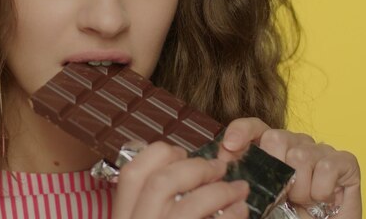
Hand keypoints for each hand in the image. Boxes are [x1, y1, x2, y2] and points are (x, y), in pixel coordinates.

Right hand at [112, 141, 249, 218]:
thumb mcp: (145, 217)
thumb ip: (152, 202)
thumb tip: (178, 169)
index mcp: (123, 217)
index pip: (132, 173)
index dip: (158, 154)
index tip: (180, 153)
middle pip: (160, 182)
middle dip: (195, 168)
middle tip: (219, 167)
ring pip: (188, 206)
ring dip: (219, 192)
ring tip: (239, 189)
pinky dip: (232, 215)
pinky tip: (242, 211)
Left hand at [222, 118, 361, 218]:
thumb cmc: (291, 216)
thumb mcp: (262, 197)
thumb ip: (245, 176)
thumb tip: (223, 157)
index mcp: (273, 149)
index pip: (255, 127)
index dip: (241, 131)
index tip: (229, 146)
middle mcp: (296, 144)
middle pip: (275, 138)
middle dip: (275, 171)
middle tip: (284, 195)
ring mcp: (321, 150)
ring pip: (300, 155)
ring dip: (300, 189)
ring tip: (304, 202)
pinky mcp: (345, 161)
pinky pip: (326, 167)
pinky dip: (321, 190)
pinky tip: (323, 199)